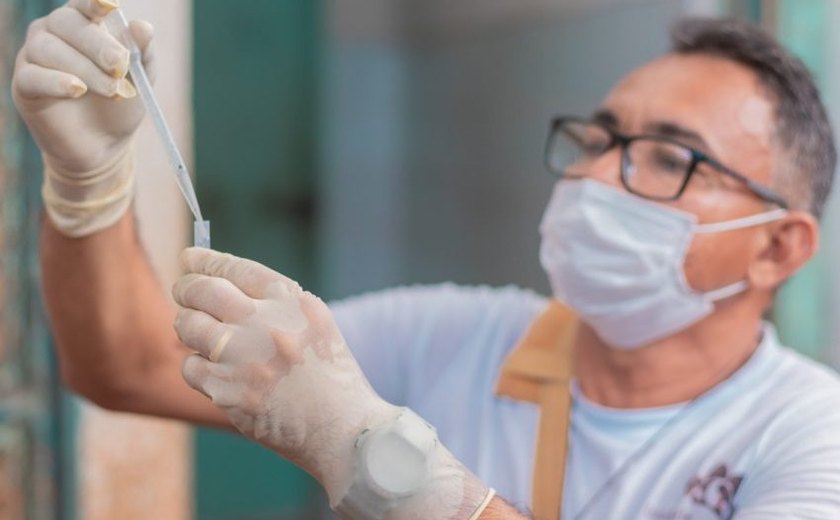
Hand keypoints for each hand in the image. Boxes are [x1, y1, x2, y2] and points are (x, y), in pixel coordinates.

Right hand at [12, 0, 152, 174]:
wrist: (104, 145)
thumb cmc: (121, 104)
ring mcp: (34, 56)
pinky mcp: (24, 85)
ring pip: (49, 48)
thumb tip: (142, 26)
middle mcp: (54, 32)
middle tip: (121, 66)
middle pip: (66, 23)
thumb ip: (142, 53)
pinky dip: (56, 81)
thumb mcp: (140, 79)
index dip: (94, 2)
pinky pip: (33, 76)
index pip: (84, 4)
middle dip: (97, 44)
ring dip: (85, 68)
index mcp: (83, 23)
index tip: (110, 5)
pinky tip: (77, 89)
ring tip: (112, 91)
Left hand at [172, 248, 397, 497]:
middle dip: (186, 287)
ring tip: (202, 336)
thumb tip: (223, 284)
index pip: (237, 268)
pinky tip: (216, 373)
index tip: (190, 257)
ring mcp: (242, 358)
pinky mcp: (226, 391)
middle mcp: (264, 324)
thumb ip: (276, 303)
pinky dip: (198, 368)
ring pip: (188, 326)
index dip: (208, 260)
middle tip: (183, 291)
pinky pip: (190, 368)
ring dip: (189, 327)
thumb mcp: (316, 324)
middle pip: (203, 290)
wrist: (343, 430)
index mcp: (290, 302)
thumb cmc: (332, 379)